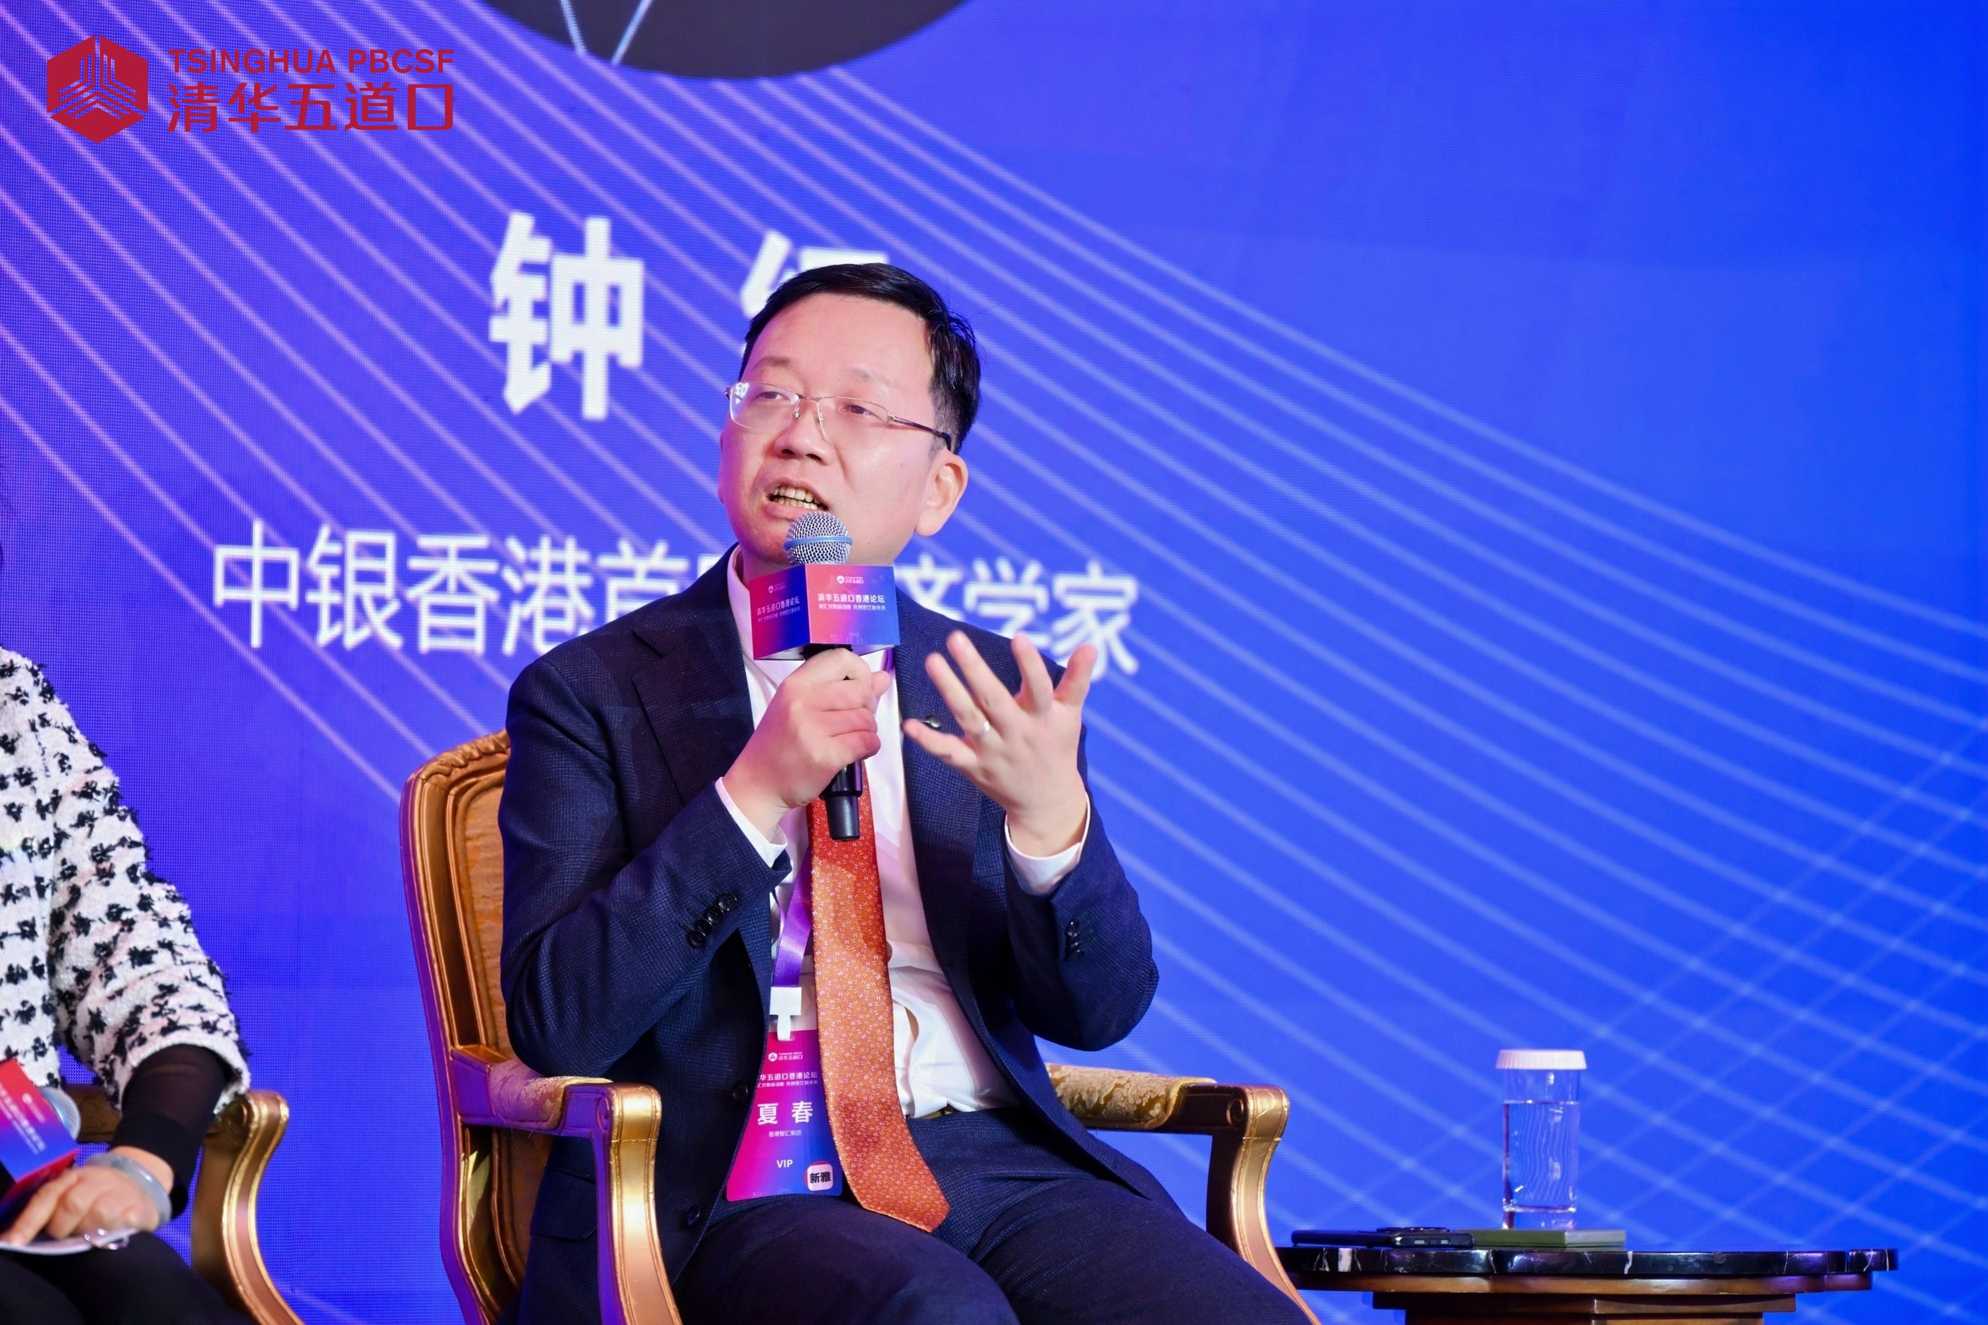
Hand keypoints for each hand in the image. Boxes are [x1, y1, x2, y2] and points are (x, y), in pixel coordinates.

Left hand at [0, 1146, 167, 1244]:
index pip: (46, 1197)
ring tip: (92, 1236)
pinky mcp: (140, 1208)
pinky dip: (116, 1231)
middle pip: (73, 1204)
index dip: (29, 1221)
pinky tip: (116, 1233)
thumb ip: (47, 1211)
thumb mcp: (72, 1193)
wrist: (141, 1180)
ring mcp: (120, 1193)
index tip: (14, 1242)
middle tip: (67, 1236)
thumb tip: (11, 1238)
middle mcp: (96, 1181)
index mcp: (72, 1178)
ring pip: (99, 1214)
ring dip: (91, 1232)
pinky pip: (124, 1222)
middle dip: (63, 1227)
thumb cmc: (96, 1196)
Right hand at [723, 650, 892, 838]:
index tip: (859, 688)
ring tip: (851, 738)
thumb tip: (882, 677)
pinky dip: (870, 747)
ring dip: (867, 730)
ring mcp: (813, 730)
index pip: (841, 658)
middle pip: (860, 691)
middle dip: (868, 706)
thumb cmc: (781, 743)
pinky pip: (867, 742)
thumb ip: (843, 688)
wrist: (758, 783)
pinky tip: (856, 751)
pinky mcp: (825, 756)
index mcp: (795, 684)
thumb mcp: (802, 707)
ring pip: (866, 719)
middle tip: (855, 720)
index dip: (860, 671)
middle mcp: (802, 702)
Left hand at [904, 632, 1094, 854]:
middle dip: (974, 669)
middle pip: (993, 699)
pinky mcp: (974, 766)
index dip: (1030, 665)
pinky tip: (909, 724)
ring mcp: (993, 751)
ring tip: (933, 660)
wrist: (1046, 802)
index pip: (1039, 689)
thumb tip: (1090, 646)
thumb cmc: (1057, 747)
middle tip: (956, 638)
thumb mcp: (1071, 715)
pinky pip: (949, 753)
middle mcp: (1017, 733)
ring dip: (949, 689)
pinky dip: (928, 741)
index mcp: (1043, 718)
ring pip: (969, 718)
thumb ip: (1077, 679)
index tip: (1020, 638)